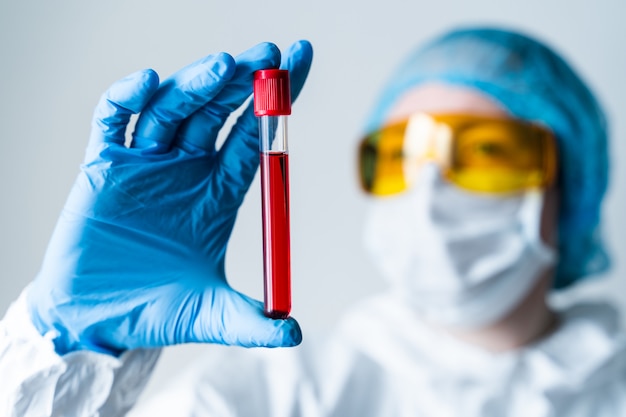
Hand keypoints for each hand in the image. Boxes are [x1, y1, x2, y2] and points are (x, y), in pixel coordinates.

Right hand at [27, 41, 312, 355]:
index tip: (301, 61)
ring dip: (197, 84)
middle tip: (268, 56)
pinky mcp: (104, 164)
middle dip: (243, 82)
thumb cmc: (154, 312)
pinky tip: (148, 84)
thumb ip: (250, 322)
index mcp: (219, 193)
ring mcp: (146, 163)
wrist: (94, 319)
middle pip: (220, 112)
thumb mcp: (209, 315)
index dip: (280, 102)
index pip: (256, 137)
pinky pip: (114, 120)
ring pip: (173, 108)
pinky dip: (127, 98)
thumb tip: (294, 335)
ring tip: (223, 67)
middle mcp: (187, 169)